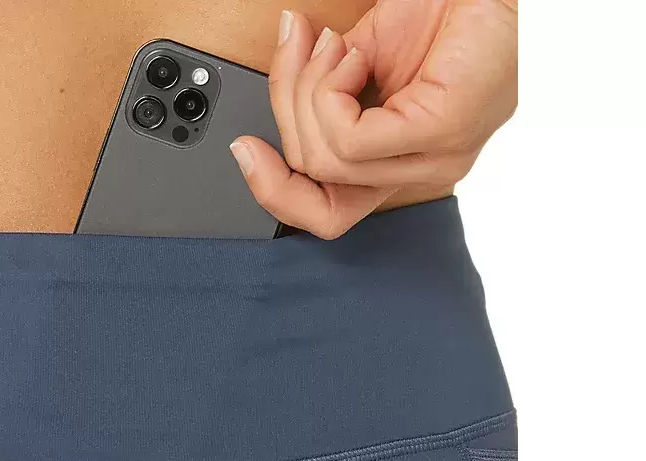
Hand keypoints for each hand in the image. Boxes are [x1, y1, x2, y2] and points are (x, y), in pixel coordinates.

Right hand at [231, 0, 517, 237]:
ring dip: (307, 92)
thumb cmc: (441, 14)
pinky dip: (331, 89)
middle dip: (285, 116)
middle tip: (298, 53)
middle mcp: (421, 170)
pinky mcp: (442, 131)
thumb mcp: (359, 62)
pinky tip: (352, 55)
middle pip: (315, 188)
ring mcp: (436, 157)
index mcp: (402, 162)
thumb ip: (324, 96)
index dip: (274, 192)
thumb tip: (279, 95)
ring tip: (333, 46)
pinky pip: (349, 140)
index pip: (328, 215)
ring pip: (325, 162)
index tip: (244, 151)